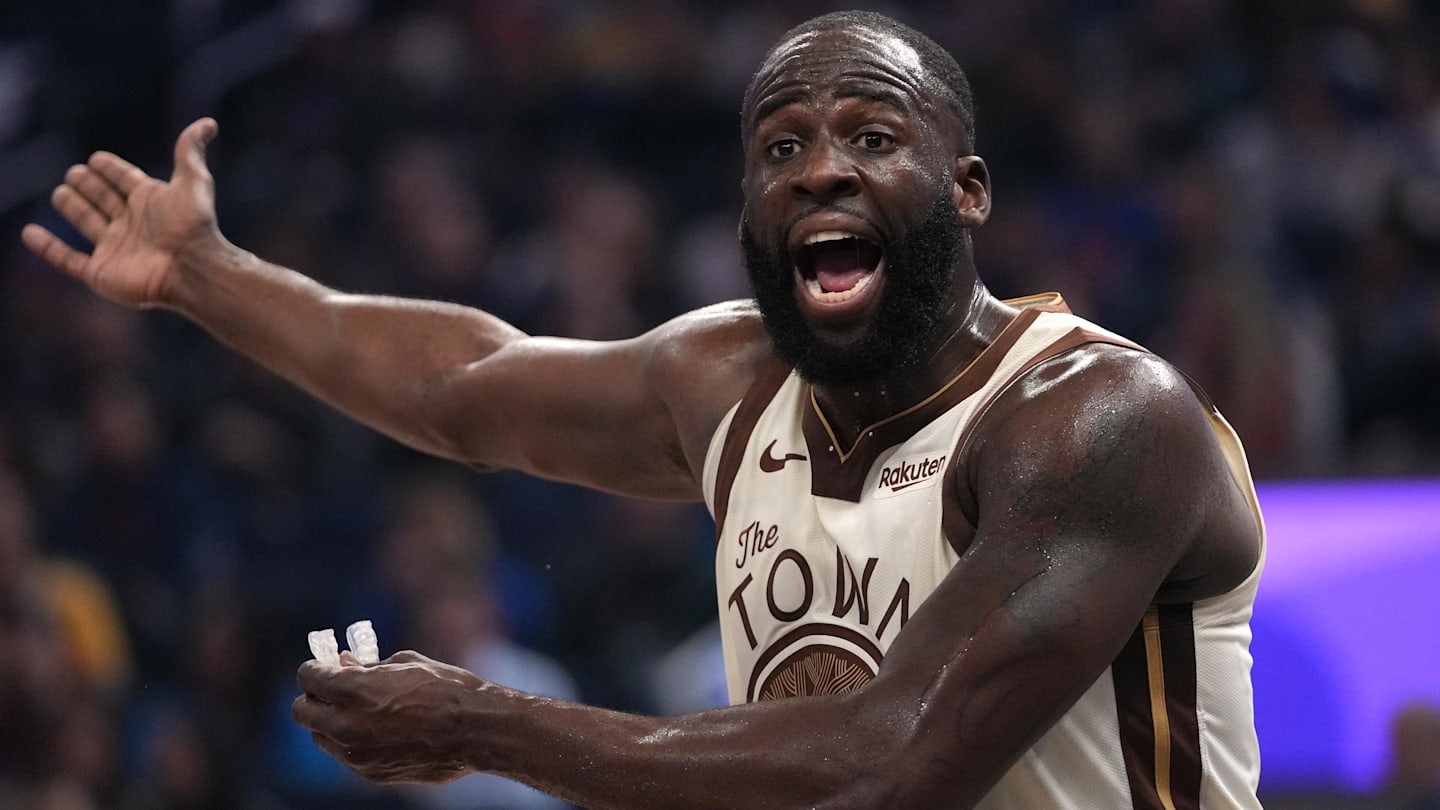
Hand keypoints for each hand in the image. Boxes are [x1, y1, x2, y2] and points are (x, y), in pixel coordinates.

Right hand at [21, 118, 222, 307]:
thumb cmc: (193, 226)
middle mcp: (132, 224)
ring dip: (73, 208)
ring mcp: (114, 248)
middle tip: (75, 174)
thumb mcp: (193, 181)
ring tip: (61, 193)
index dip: (111, 169)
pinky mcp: (101, 273)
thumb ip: (190, 151)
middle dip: (89, 186)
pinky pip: (68, 260)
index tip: (97, 159)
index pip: (124, 179)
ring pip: (87, 223)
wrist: (192, 269)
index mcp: (150, 201)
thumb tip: (209, 123)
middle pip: (103, 199)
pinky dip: (48, 248)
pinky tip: (31, 233)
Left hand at [293, 650, 493, 783]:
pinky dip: (352, 742)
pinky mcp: (369, 773)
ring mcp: (355, 753)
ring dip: (331, 722)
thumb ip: (368, 666)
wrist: (474, 730)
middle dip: (315, 698)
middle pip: (302, 711)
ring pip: (321, 737)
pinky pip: (346, 755)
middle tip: (334, 690)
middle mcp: (345, 724)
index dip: (315, 669)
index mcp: (351, 690)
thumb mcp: (405, 664)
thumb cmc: (445, 689)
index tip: (325, 667)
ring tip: (360, 712)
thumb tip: (345, 663)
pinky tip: (380, 731)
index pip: (307, 677)